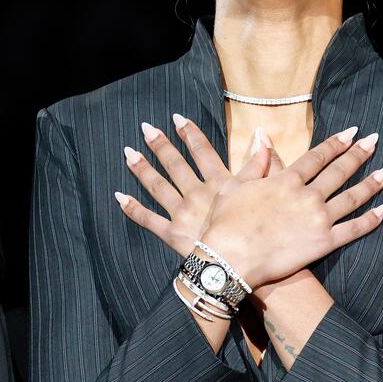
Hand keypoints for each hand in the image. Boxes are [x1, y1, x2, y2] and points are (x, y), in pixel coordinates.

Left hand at [114, 115, 267, 256]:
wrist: (241, 263)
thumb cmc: (257, 230)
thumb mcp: (263, 193)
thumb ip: (262, 163)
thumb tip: (261, 134)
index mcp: (219, 183)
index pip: (202, 151)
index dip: (189, 133)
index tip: (177, 118)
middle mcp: (196, 193)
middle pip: (175, 164)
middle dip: (160, 145)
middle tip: (146, 128)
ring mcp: (182, 213)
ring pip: (157, 186)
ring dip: (142, 169)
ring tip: (128, 153)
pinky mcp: (172, 234)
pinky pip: (148, 219)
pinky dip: (132, 208)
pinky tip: (119, 196)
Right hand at [198, 127, 382, 287]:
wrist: (229, 259)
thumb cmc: (225, 223)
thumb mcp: (234, 186)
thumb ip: (255, 163)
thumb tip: (262, 139)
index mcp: (286, 180)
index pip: (317, 157)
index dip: (336, 143)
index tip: (352, 132)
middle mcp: (306, 196)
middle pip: (339, 171)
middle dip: (358, 154)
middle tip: (375, 141)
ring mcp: (317, 219)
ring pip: (351, 197)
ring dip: (371, 183)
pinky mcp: (323, 243)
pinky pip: (352, 230)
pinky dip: (370, 220)